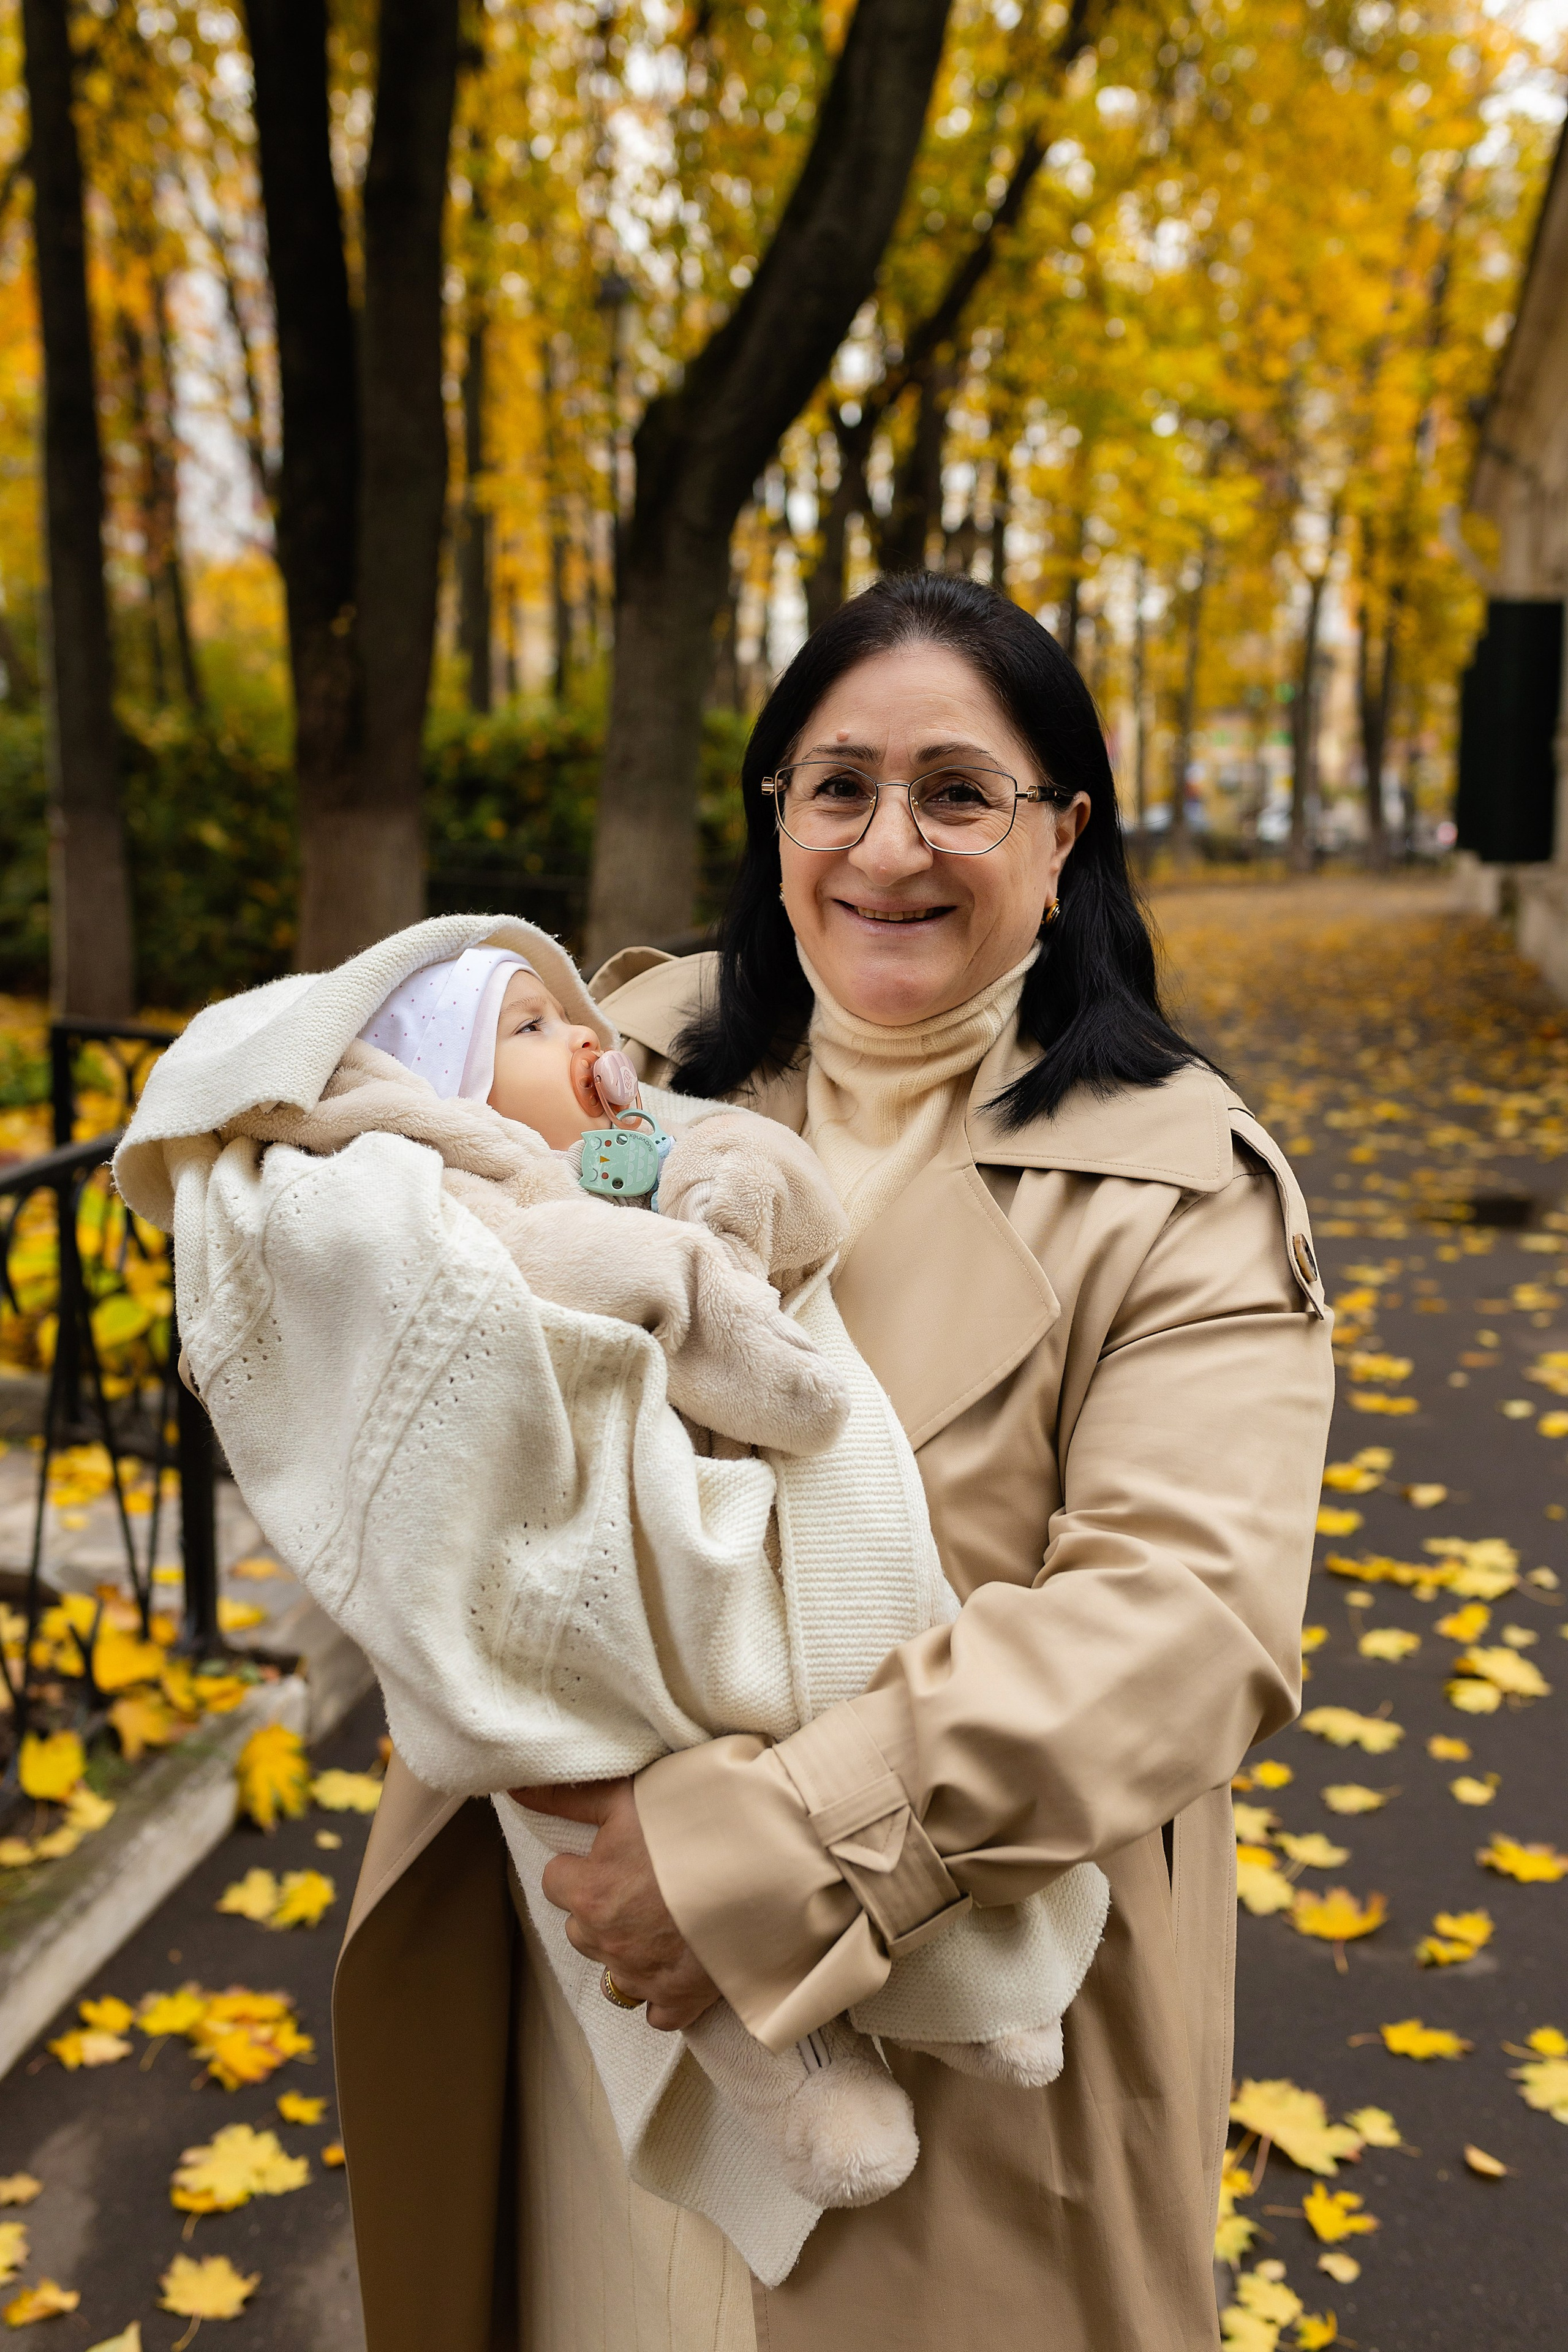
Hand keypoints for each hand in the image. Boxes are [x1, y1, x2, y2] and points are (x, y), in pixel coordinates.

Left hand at [509, 1778, 719, 2031]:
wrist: (767, 1863)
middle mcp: (607, 1940)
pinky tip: (680, 1963)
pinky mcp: (678, 2001)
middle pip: (581, 1928)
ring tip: (664, 1919)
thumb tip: (511, 1790)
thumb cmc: (696, 1821)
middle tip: (643, 1883)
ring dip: (629, 1949)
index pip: (556, 1882)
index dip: (583, 1865)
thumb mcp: (627, 1797)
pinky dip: (662, 1992)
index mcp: (590, 1891)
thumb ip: (566, 1798)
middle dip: (602, 1909)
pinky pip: (654, 2010)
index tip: (613, 1854)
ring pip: (613, 1970)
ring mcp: (641, 1976)